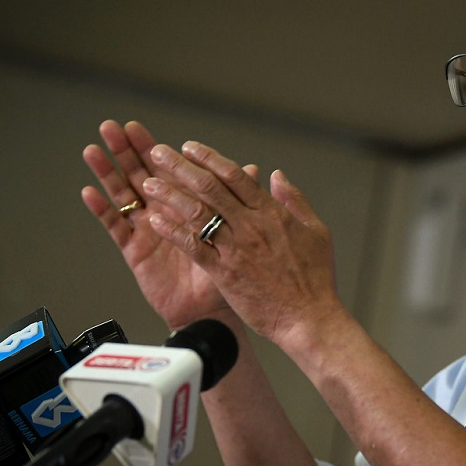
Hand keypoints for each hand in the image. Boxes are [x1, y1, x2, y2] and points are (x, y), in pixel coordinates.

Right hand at [81, 120, 235, 329]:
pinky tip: (91, 193)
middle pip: (138, 174)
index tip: (137, 127)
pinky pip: (117, 228)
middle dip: (124, 152)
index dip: (150, 148)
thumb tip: (254, 168)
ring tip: (94, 151)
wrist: (214, 307)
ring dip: (107, 173)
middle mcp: (162, 212)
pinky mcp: (136, 251)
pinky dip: (103, 211)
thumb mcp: (239, 230)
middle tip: (111, 128)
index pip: (165, 169)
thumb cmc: (227, 268)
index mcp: (185, 203)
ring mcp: (147, 230)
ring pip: (123, 196)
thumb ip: (242, 198)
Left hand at [139, 140, 341, 346]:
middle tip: (159, 153)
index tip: (190, 147)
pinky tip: (156, 221)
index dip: (209, 158)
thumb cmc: (317, 278)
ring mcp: (236, 249)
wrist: (309, 317)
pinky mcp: (224, 273)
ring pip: (197, 213)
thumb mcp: (317, 231)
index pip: (236, 176)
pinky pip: (194, 247)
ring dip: (170, 195)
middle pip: (210, 188)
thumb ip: (295, 201)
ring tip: (148, 182)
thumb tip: (277, 176)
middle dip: (181, 167)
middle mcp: (251, 226)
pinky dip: (173, 231)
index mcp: (273, 213)